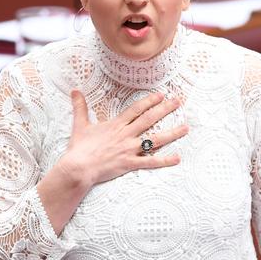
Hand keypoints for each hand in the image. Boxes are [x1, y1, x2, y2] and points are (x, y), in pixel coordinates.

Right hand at [59, 90, 187, 186]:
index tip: (161, 95)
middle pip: (149, 119)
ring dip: (171, 133)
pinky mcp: (130, 163)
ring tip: (185, 128)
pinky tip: (177, 158)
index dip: (149, 101)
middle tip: (178, 101)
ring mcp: (129, 149)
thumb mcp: (80, 124)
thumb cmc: (79, 148)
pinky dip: (165, 161)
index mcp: (116, 125)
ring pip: (155, 140)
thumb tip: (75, 91)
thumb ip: (80, 106)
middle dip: (165, 109)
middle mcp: (126, 135)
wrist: (78, 167)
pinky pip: (151, 162)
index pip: (136, 109)